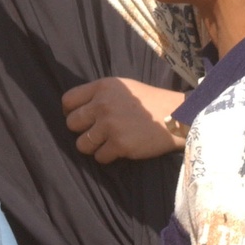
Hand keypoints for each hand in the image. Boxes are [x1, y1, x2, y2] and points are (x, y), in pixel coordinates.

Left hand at [61, 77, 185, 163]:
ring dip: (92, 146)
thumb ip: (99, 94)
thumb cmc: (149, 101)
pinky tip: (118, 149)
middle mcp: (102, 104)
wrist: (176, 116)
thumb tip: (76, 108)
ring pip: (82, 144)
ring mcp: (110, 125)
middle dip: (81, 130)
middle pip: (71, 123)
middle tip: (95, 132)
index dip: (70, 111)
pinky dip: (107, 156)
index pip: (68, 100)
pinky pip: (99, 157)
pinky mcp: (120, 145)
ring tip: (106, 143)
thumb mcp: (122, 87)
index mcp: (102, 87)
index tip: (80, 118)